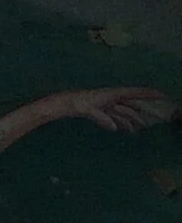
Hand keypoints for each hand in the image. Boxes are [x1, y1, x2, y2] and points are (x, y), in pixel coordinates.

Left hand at [58, 85, 175, 131]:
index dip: (146, 93)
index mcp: (110, 94)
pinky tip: (124, 128)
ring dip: (132, 119)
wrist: (63, 103)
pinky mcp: (100, 110)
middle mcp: (110, 98)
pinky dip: (121, 122)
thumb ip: (101, 117)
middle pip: (130, 103)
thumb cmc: (74, 103)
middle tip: (156, 114)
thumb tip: (115, 127)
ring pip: (123, 111)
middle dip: (142, 108)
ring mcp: (105, 103)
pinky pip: (115, 116)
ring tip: (140, 128)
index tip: (160, 94)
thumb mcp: (87, 109)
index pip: (132, 93)